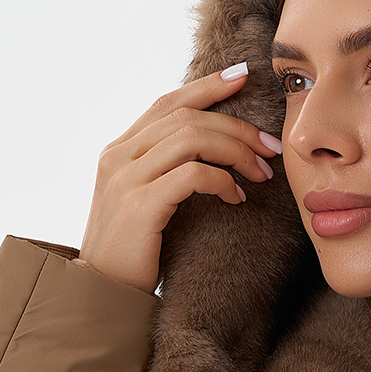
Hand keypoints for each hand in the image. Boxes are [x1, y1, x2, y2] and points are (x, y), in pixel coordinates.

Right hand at [77, 60, 282, 293]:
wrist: (100, 294)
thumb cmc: (131, 254)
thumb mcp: (142, 202)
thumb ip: (161, 172)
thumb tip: (205, 152)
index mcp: (118, 150)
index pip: (166, 102)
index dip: (205, 86)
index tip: (242, 77)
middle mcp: (118, 157)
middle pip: (186, 117)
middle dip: (236, 126)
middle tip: (270, 147)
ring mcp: (126, 180)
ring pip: (192, 138)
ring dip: (236, 151)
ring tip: (260, 173)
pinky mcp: (140, 206)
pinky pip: (191, 175)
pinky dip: (221, 181)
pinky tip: (237, 198)